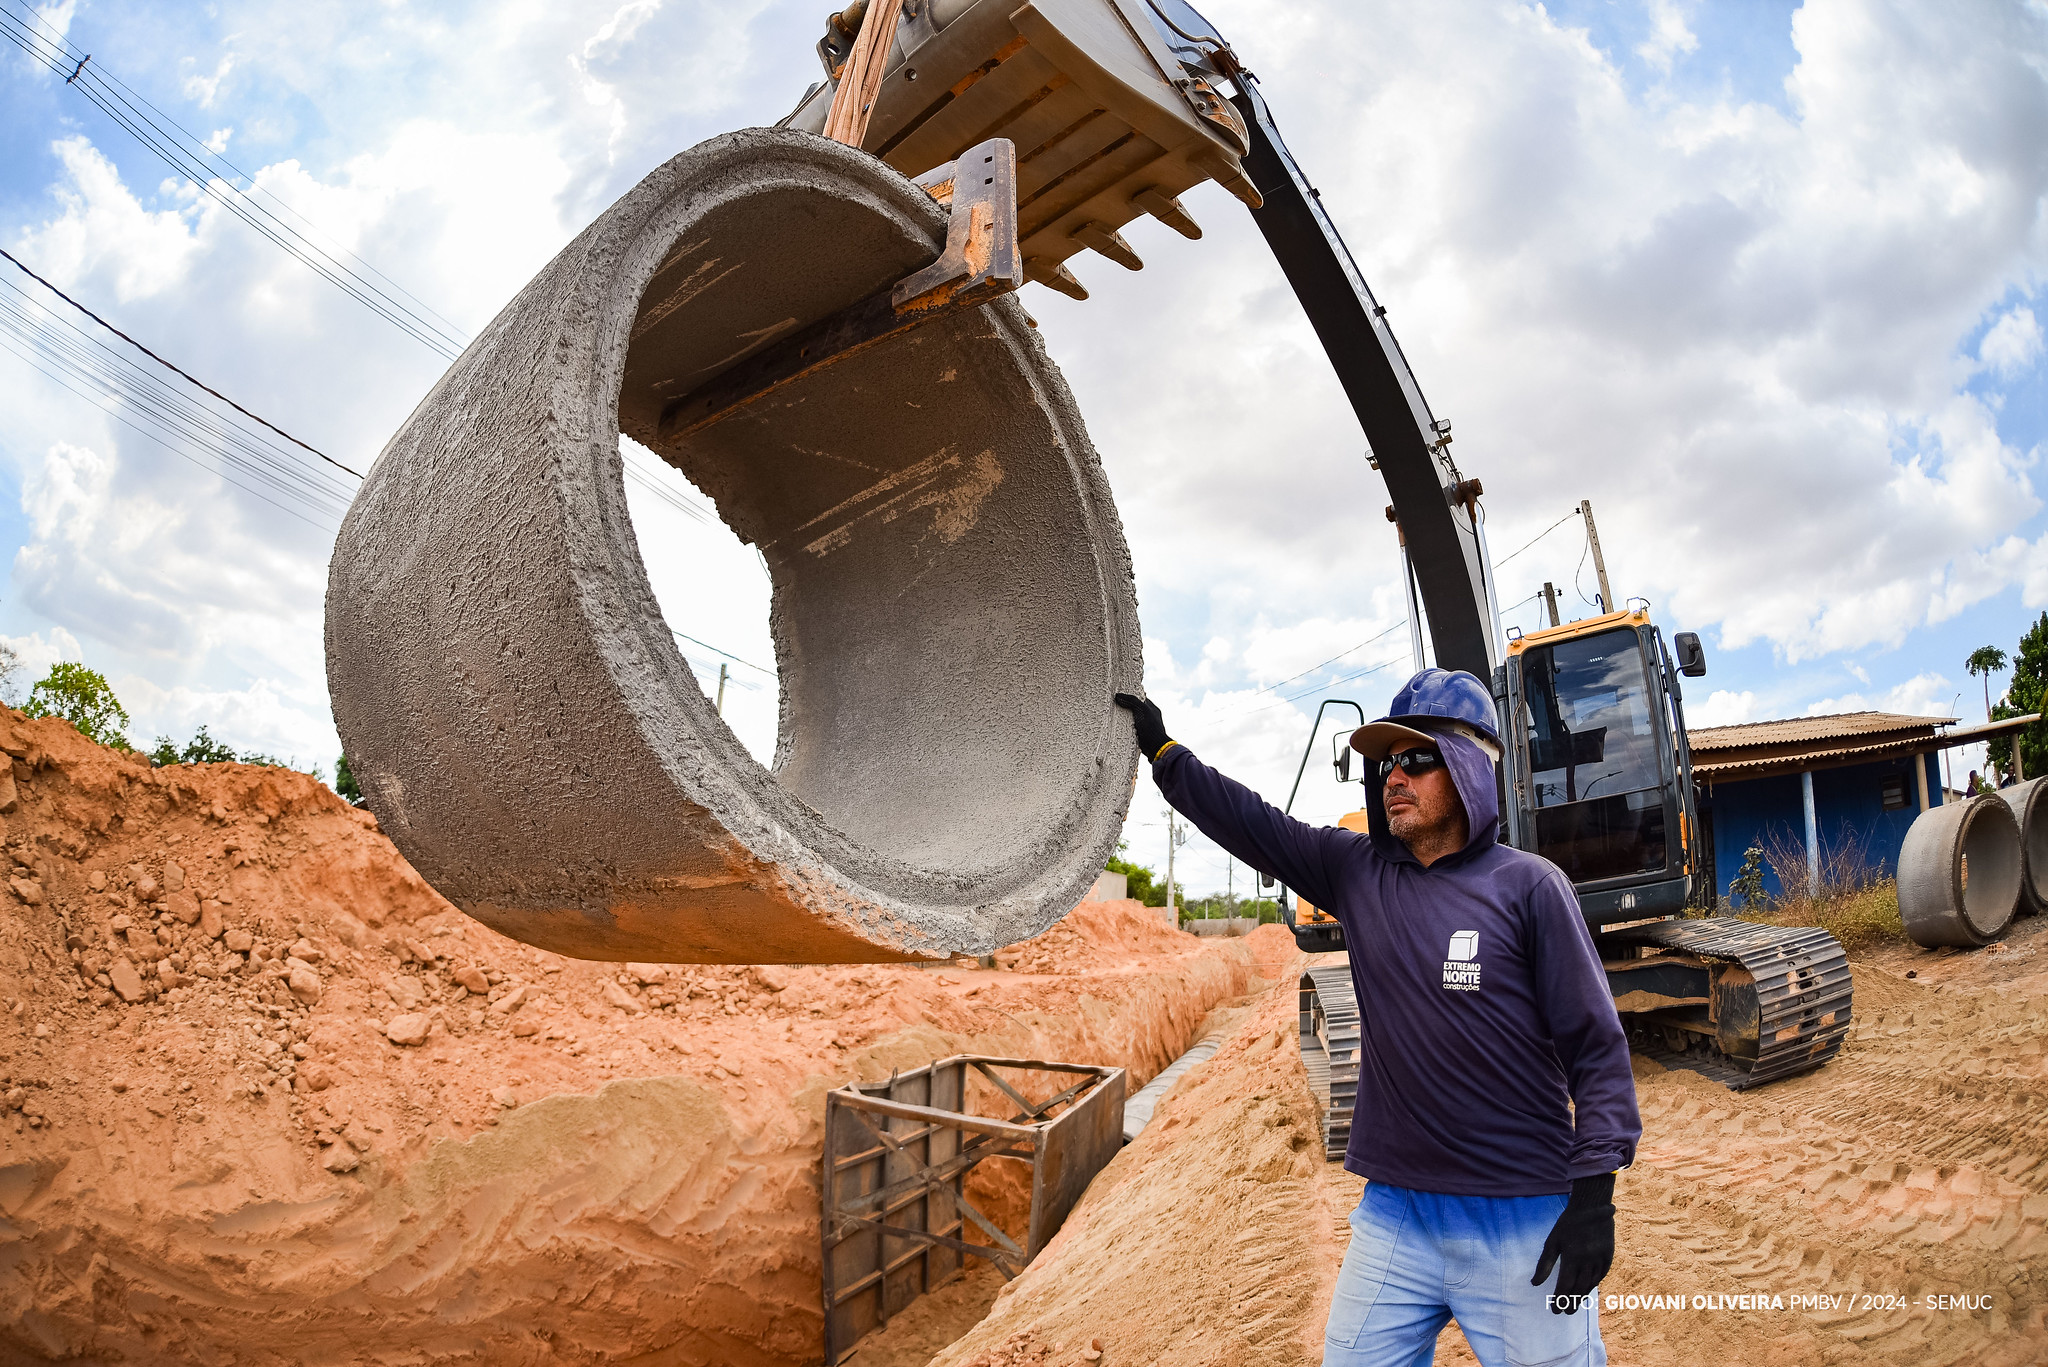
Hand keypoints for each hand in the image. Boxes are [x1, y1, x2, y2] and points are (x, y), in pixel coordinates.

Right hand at [1112, 692, 1173, 760]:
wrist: (1155, 748)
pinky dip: (1124, 728)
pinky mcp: (1139, 735)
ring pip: (1131, 719)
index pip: (1140, 698)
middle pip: (1134, 709)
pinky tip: (1117, 728)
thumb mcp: (1143, 710)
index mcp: (1152, 709)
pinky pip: (1130, 729)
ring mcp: (1144, 726)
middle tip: (1115, 705)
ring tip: (1114, 716)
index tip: (1120, 696)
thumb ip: (1132, 701)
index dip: (1131, 696)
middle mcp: (1148, 717)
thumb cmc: (1152, 728)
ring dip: (1124, 719)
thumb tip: (1118, 696)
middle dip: (1125, 707)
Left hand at [1531, 1173, 1614, 1312]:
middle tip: (1565, 1312)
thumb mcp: (1552, 1242)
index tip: (1554, 1310)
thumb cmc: (1567, 1224)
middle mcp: (1588, 1261)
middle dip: (1571, 1303)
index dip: (1559, 1299)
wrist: (1592, 1208)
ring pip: (1591, 1284)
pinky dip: (1593, 1285)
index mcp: (1572, 1257)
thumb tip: (1534, 1284)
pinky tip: (1587, 1291)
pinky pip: (1600, 1276)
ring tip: (1574, 1306)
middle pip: (1579, 1289)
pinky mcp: (1609, 1257)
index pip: (1565, 1286)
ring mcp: (1600, 1260)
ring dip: (1582, 1297)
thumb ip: (1544, 1264)